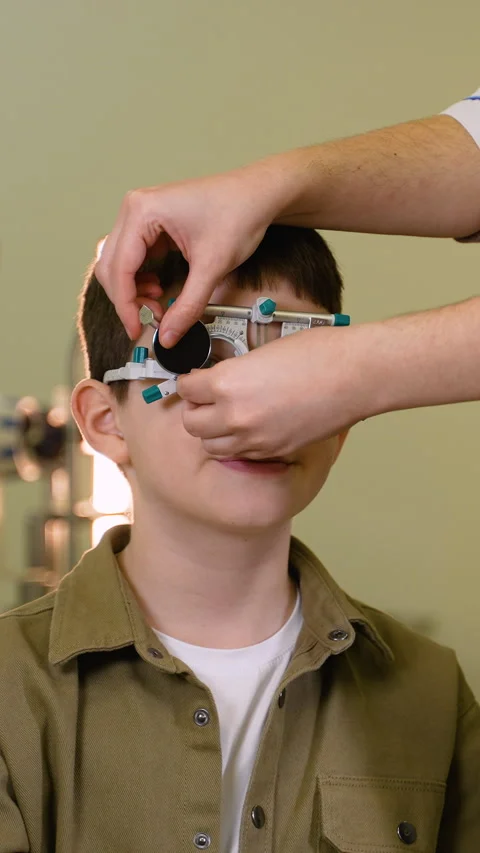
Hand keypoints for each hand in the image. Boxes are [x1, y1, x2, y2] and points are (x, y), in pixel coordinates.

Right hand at [94, 164, 283, 341]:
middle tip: (149, 321)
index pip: (118, 267)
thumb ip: (188, 306)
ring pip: (118, 263)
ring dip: (132, 290)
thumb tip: (168, 335)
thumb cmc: (238, 213)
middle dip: (127, 299)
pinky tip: (157, 289)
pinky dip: (139, 279)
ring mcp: (141, 214)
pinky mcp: (150, 223)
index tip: (136, 329)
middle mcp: (135, 209)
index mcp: (142, 211)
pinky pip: (132, 257)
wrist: (257, 195)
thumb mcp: (212, 267)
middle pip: (111, 265)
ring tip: (158, 305)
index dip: (125, 305)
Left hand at [177, 325, 371, 457]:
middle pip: (192, 424)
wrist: (356, 376)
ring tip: (228, 417)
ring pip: (212, 446)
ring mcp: (255, 438)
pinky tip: (253, 427)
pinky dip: (240, 444)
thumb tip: (221, 381)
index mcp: (227, 383)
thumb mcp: (263, 352)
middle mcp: (235, 415)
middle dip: (196, 410)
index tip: (196, 380)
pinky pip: (242, 454)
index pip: (186, 389)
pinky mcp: (275, 451)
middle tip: (207, 400)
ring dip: (214, 432)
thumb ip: (235, 372)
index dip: (190, 382)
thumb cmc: (318, 353)